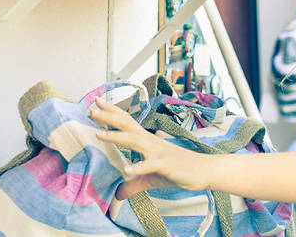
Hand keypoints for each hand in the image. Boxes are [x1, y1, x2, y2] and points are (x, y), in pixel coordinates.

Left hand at [91, 97, 212, 198]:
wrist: (203, 170)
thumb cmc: (177, 170)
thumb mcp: (150, 179)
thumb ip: (132, 185)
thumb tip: (117, 195)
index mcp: (147, 141)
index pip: (127, 122)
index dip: (113, 112)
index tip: (98, 101)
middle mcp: (151, 142)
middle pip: (127, 126)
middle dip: (109, 117)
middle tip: (92, 108)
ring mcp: (158, 153)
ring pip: (135, 141)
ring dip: (117, 136)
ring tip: (99, 134)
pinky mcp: (166, 166)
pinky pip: (150, 166)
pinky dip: (138, 167)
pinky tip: (126, 170)